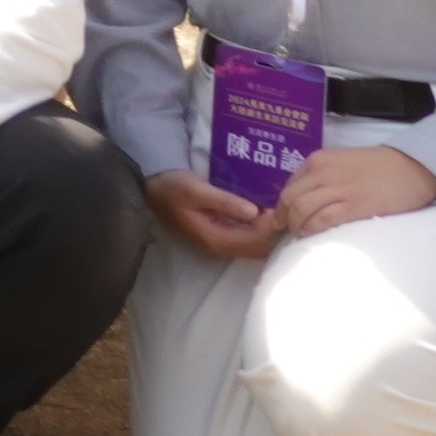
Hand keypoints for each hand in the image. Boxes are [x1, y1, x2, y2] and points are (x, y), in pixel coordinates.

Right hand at [145, 169, 284, 262]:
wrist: (153, 190)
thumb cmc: (173, 187)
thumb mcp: (196, 189)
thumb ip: (225, 201)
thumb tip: (255, 211)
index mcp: (216, 238)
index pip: (255, 240)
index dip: (271, 225)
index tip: (278, 204)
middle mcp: (222, 247)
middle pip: (260, 247)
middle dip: (275, 230)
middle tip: (282, 205)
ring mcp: (223, 243)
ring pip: (258, 245)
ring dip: (270, 230)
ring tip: (276, 207)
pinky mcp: (224, 236)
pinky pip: (251, 239)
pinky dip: (262, 228)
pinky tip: (265, 211)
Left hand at [274, 144, 435, 237]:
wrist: (412, 167)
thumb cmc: (378, 167)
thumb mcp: (341, 163)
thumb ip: (322, 175)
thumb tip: (305, 196)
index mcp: (317, 160)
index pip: (289, 186)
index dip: (282, 205)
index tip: (283, 218)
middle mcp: (322, 172)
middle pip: (289, 199)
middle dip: (283, 217)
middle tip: (286, 230)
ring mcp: (337, 188)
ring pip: (301, 209)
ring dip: (296, 226)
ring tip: (299, 235)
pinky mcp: (354, 205)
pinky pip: (322, 219)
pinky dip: (312, 229)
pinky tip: (311, 235)